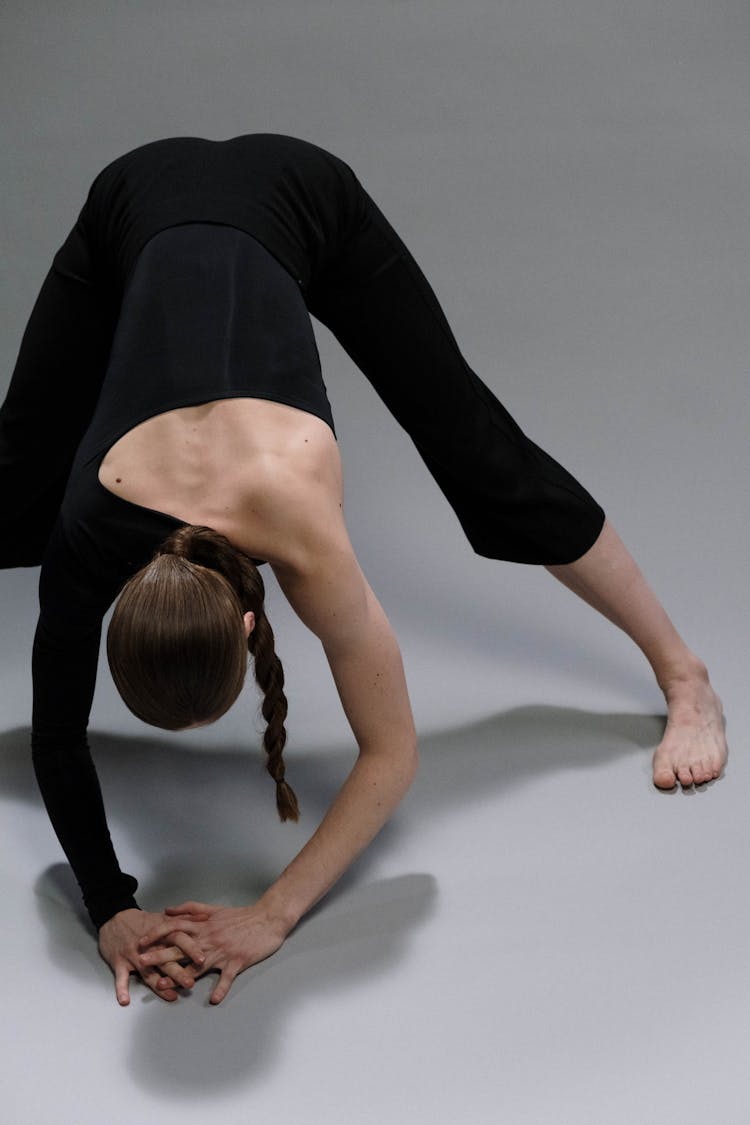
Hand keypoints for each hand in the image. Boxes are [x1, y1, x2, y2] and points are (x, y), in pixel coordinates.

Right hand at [98, 907, 207, 1005]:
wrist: (115, 918)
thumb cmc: (141, 921)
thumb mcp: (163, 917)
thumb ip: (184, 918)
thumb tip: (205, 917)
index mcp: (161, 933)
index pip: (178, 939)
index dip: (190, 949)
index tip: (202, 959)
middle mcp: (149, 945)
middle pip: (165, 959)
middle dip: (178, 972)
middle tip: (190, 983)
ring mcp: (134, 955)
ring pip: (148, 972)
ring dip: (159, 984)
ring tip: (171, 995)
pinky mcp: (119, 962)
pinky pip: (120, 978)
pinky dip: (121, 989)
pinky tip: (125, 1000)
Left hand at [137, 901, 288, 1004]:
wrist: (267, 919)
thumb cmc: (241, 916)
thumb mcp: (214, 909)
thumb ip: (190, 908)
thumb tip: (168, 910)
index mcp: (203, 926)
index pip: (175, 927)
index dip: (156, 934)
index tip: (141, 942)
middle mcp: (209, 939)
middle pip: (181, 947)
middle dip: (160, 955)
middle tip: (142, 963)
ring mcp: (222, 951)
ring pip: (197, 966)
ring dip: (180, 977)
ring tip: (164, 986)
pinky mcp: (237, 961)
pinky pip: (227, 978)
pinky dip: (221, 989)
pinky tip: (213, 1000)